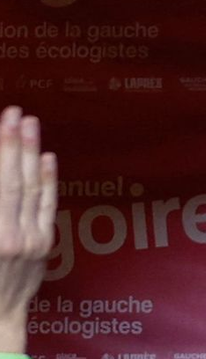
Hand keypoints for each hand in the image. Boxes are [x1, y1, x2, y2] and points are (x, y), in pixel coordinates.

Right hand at [0, 106, 56, 353]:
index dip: (0, 150)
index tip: (2, 120)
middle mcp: (11, 235)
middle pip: (13, 179)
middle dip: (14, 143)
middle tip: (15, 112)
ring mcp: (31, 241)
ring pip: (32, 189)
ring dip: (32, 154)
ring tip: (30, 124)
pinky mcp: (43, 246)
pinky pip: (48, 208)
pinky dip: (49, 182)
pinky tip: (48, 159)